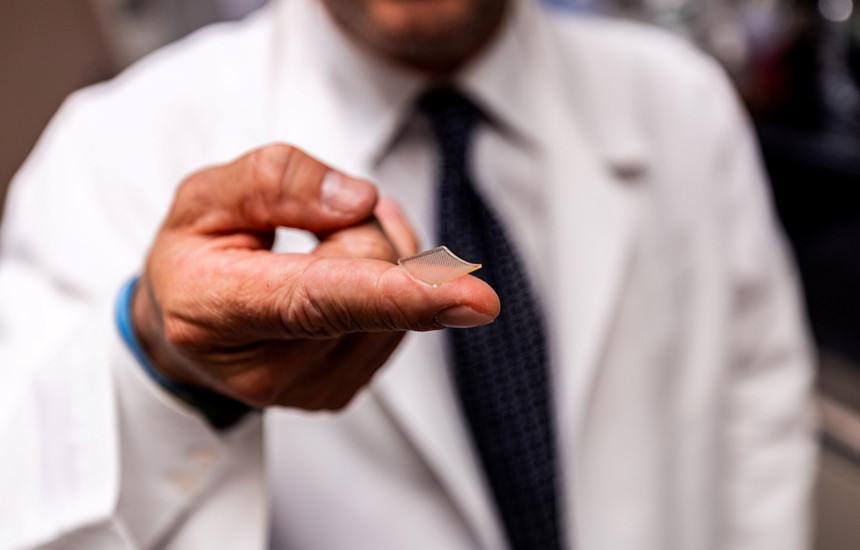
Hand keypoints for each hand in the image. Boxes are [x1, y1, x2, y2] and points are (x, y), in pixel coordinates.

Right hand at [132, 144, 498, 409]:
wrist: (182, 329)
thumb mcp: (203, 196)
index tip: (475, 299)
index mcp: (218, 310)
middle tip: (309, 230)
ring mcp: (311, 389)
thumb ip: (276, 182)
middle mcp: (269, 368)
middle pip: (376, 271)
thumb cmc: (194, 259)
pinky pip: (402, 321)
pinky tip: (337, 283)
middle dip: (357, 228)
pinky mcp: (341, 392)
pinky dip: (382, 289)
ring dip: (374, 258)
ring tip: (316, 257)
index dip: (400, 294)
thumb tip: (359, 201)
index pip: (320, 298)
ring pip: (401, 293)